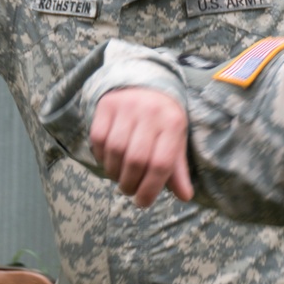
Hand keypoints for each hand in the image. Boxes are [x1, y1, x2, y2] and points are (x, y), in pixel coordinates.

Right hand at [90, 89, 193, 207]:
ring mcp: (127, 105)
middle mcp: (151, 111)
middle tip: (129, 190)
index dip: (150, 189)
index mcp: (173, 122)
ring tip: (119, 177)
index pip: (161, 163)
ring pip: (115, 151)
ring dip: (114, 173)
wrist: (145, 81)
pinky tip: (109, 160)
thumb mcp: (175, 139)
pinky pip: (98, 139)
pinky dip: (101, 156)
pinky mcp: (107, 104)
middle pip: (136, 160)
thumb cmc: (163, 118)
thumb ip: (177, 168)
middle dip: (130, 183)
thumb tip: (185, 197)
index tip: (142, 202)